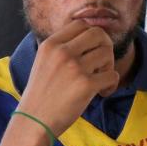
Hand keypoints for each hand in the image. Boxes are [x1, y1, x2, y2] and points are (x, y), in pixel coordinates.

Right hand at [17, 20, 118, 134]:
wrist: (33, 121)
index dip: (92, 36)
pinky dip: (111, 84)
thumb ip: (62, 48)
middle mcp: (62, 52)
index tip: (92, 51)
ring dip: (108, 67)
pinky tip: (101, 93)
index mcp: (51, 44)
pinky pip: (112, 75)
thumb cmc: (41, 94)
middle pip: (98, 34)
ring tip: (99, 81)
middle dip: (105, 47)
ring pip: (107, 54)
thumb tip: (91, 36)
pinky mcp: (85, 85)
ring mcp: (74, 68)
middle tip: (101, 65)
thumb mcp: (44, 61)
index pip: (81, 24)